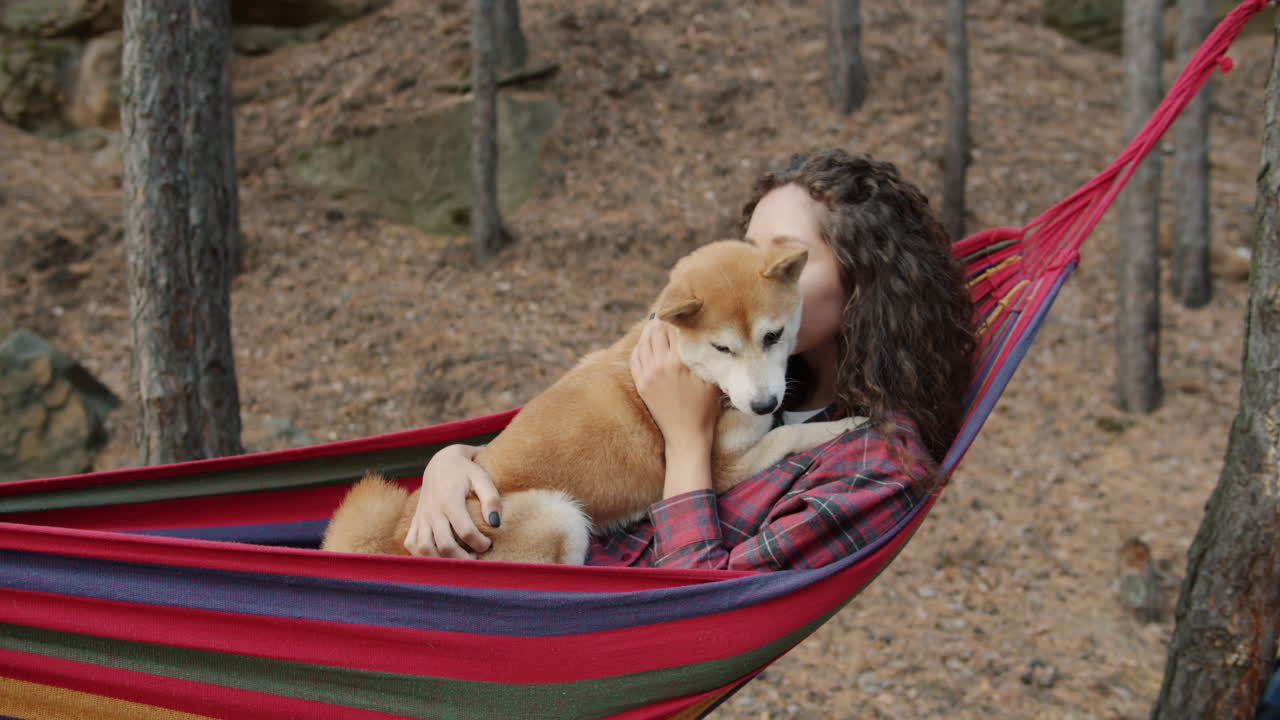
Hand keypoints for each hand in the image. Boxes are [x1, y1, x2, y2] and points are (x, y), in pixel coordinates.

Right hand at [403, 444, 501, 558]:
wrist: (441, 462)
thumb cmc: (467, 471)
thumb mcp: (482, 477)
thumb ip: (491, 498)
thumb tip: (496, 523)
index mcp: (450, 500)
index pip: (465, 531)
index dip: (480, 543)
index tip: (489, 543)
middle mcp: (433, 511)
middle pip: (444, 545)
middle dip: (463, 559)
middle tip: (477, 559)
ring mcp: (422, 516)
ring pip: (425, 548)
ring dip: (442, 561)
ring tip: (459, 562)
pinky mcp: (415, 520)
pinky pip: (412, 543)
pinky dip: (422, 555)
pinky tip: (439, 557)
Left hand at [630, 319, 719, 456]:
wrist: (687, 435)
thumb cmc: (706, 407)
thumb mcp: (712, 379)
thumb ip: (708, 355)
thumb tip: (708, 333)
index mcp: (680, 361)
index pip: (674, 328)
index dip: (678, 316)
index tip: (683, 307)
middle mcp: (660, 365)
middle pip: (656, 331)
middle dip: (662, 320)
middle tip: (668, 312)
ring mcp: (648, 374)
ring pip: (644, 342)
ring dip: (649, 331)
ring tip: (656, 324)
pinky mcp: (641, 384)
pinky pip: (636, 357)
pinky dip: (640, 347)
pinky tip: (646, 343)